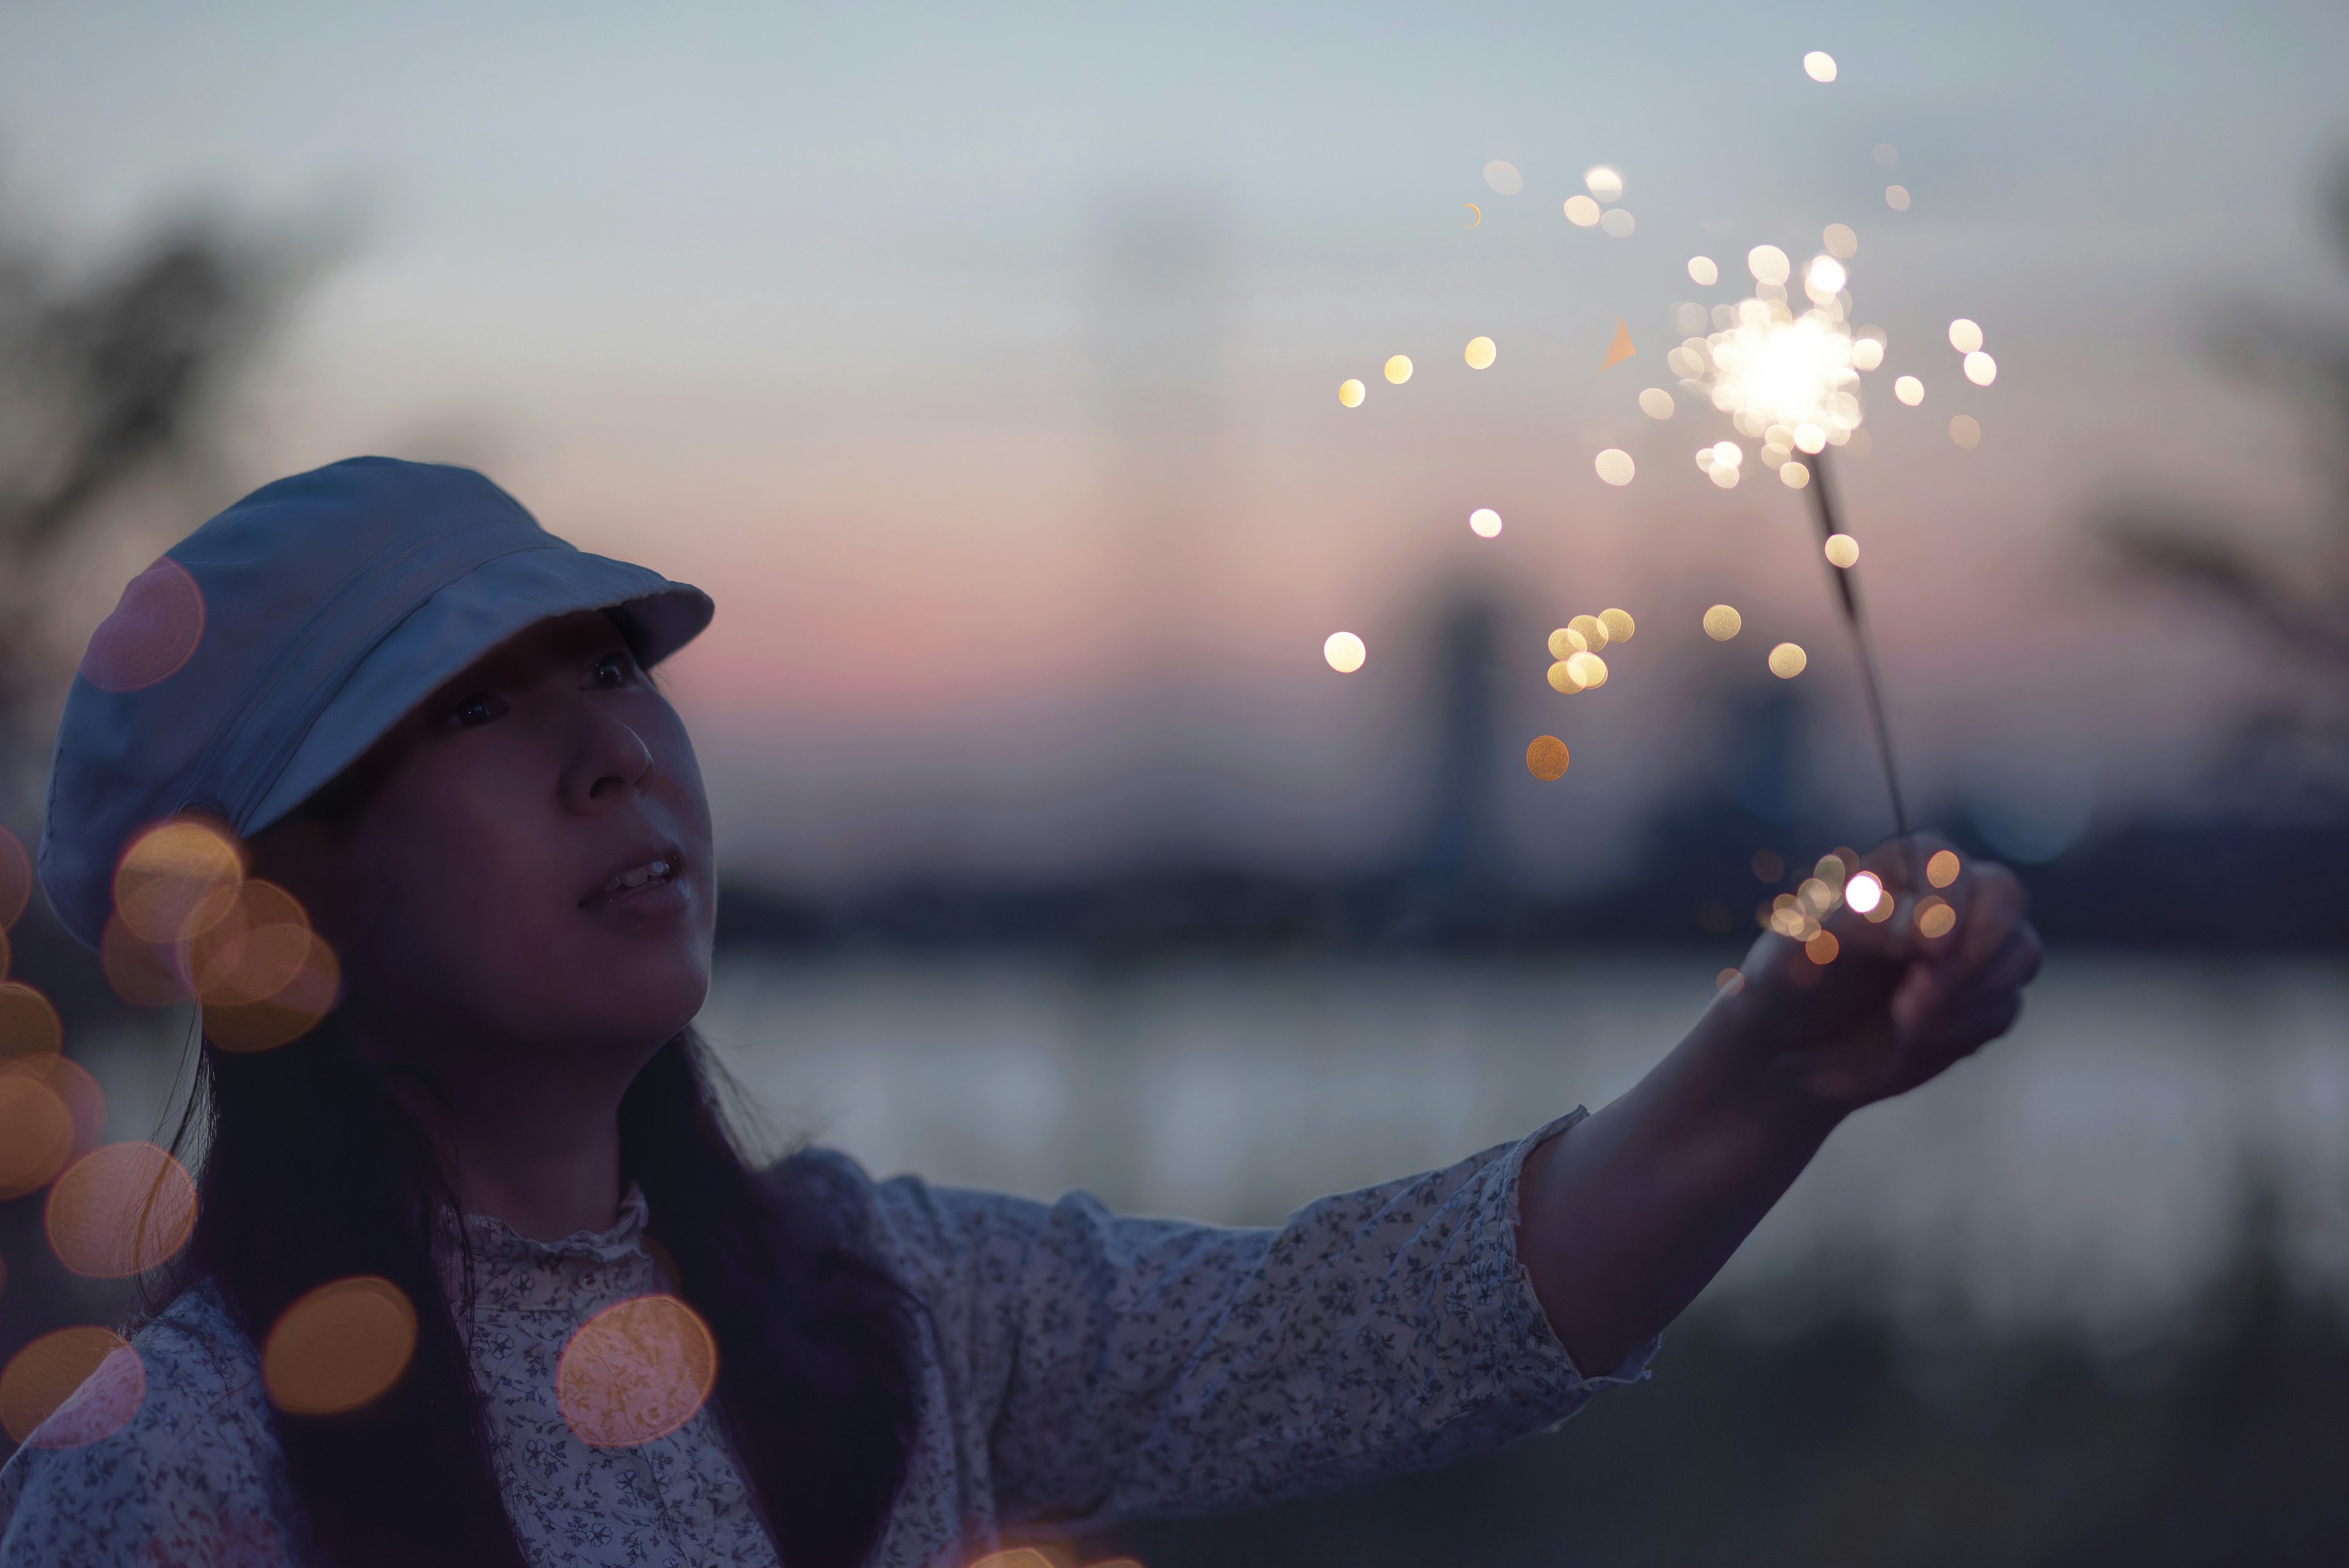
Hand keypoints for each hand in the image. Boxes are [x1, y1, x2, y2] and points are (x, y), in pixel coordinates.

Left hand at [1726, 835, 2042, 1114]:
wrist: (1788, 1050)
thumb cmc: (1790, 979)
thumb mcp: (1810, 945)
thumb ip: (1870, 925)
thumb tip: (1935, 929)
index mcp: (1901, 865)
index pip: (1948, 864)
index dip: (1949, 906)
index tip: (1928, 951)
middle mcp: (1946, 896)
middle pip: (2005, 897)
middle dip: (1971, 955)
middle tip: (1915, 1000)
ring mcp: (1971, 947)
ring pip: (2019, 954)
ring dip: (1966, 998)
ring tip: (1904, 1023)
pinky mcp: (1982, 999)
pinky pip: (2005, 1008)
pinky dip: (1963, 1031)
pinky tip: (1911, 1041)